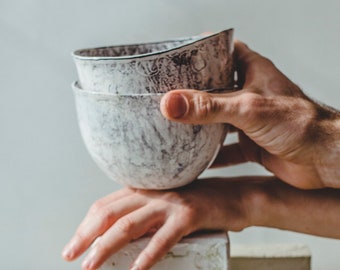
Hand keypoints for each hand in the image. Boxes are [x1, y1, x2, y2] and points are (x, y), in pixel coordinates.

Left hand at [62, 178, 339, 269]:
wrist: (238, 196)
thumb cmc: (202, 203)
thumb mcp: (168, 205)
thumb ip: (146, 213)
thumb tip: (121, 234)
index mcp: (146, 187)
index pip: (106, 204)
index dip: (85, 224)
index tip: (74, 243)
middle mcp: (154, 190)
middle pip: (110, 212)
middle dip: (86, 235)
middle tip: (71, 255)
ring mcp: (171, 201)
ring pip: (130, 224)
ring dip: (107, 247)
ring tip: (91, 267)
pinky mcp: (190, 214)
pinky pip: (163, 238)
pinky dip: (147, 255)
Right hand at [160, 40, 339, 188]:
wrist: (325, 159)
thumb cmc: (299, 124)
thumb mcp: (247, 109)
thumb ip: (208, 107)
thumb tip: (171, 103)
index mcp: (253, 71)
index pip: (224, 51)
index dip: (202, 51)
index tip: (178, 57)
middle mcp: (250, 93)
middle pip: (216, 88)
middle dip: (193, 93)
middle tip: (168, 95)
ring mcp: (250, 119)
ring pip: (218, 120)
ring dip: (199, 125)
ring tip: (174, 127)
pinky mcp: (252, 143)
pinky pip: (225, 149)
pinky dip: (211, 156)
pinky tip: (194, 161)